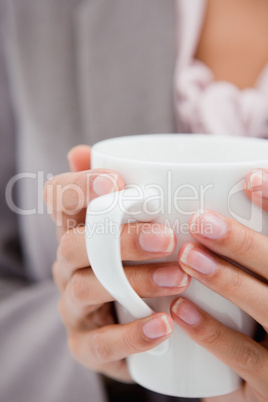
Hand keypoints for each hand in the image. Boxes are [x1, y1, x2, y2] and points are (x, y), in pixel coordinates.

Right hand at [44, 145, 189, 381]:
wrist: (126, 321)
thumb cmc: (134, 263)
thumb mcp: (132, 225)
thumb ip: (119, 190)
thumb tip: (82, 150)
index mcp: (77, 230)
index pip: (58, 198)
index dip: (78, 186)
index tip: (116, 181)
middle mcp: (67, 265)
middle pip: (76, 245)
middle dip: (121, 239)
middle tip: (167, 237)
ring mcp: (72, 305)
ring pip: (87, 288)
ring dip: (135, 282)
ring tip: (178, 279)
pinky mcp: (85, 344)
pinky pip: (100, 343)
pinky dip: (132, 335)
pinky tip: (164, 326)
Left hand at [171, 168, 267, 401]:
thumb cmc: (264, 308)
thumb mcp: (263, 276)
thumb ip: (252, 248)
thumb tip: (247, 179)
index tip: (251, 179)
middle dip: (245, 246)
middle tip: (202, 222)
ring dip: (229, 283)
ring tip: (188, 257)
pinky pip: (245, 362)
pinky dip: (213, 335)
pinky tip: (180, 310)